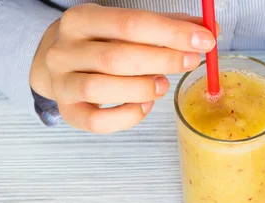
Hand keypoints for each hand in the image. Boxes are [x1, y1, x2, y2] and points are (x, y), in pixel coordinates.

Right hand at [30, 4, 217, 132]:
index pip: (130, 23)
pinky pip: (97, 122)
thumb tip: (208, 31)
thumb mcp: (125, 26)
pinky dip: (127, 116)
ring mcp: (63, 83)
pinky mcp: (69, 112)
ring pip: (102, 89)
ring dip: (142, 89)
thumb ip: (165, 27)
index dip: (171, 34)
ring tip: (163, 85)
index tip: (204, 40)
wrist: (56, 65)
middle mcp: (65, 50)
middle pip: (117, 58)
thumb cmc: (100, 44)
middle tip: (190, 61)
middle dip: (163, 61)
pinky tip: (145, 106)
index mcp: (81, 19)